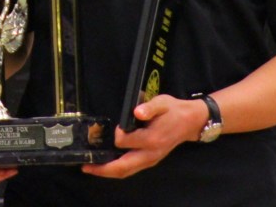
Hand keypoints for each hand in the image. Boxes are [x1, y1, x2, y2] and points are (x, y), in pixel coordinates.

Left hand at [81, 94, 207, 178]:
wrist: (190, 122)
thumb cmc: (173, 110)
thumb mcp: (162, 103)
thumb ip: (149, 107)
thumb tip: (137, 112)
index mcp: (152, 139)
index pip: (125, 142)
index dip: (118, 134)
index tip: (118, 126)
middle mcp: (150, 154)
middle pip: (123, 168)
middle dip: (103, 169)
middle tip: (86, 167)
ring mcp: (150, 160)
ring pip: (126, 172)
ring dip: (108, 172)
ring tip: (91, 169)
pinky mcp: (150, 161)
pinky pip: (131, 170)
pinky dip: (117, 170)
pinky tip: (107, 165)